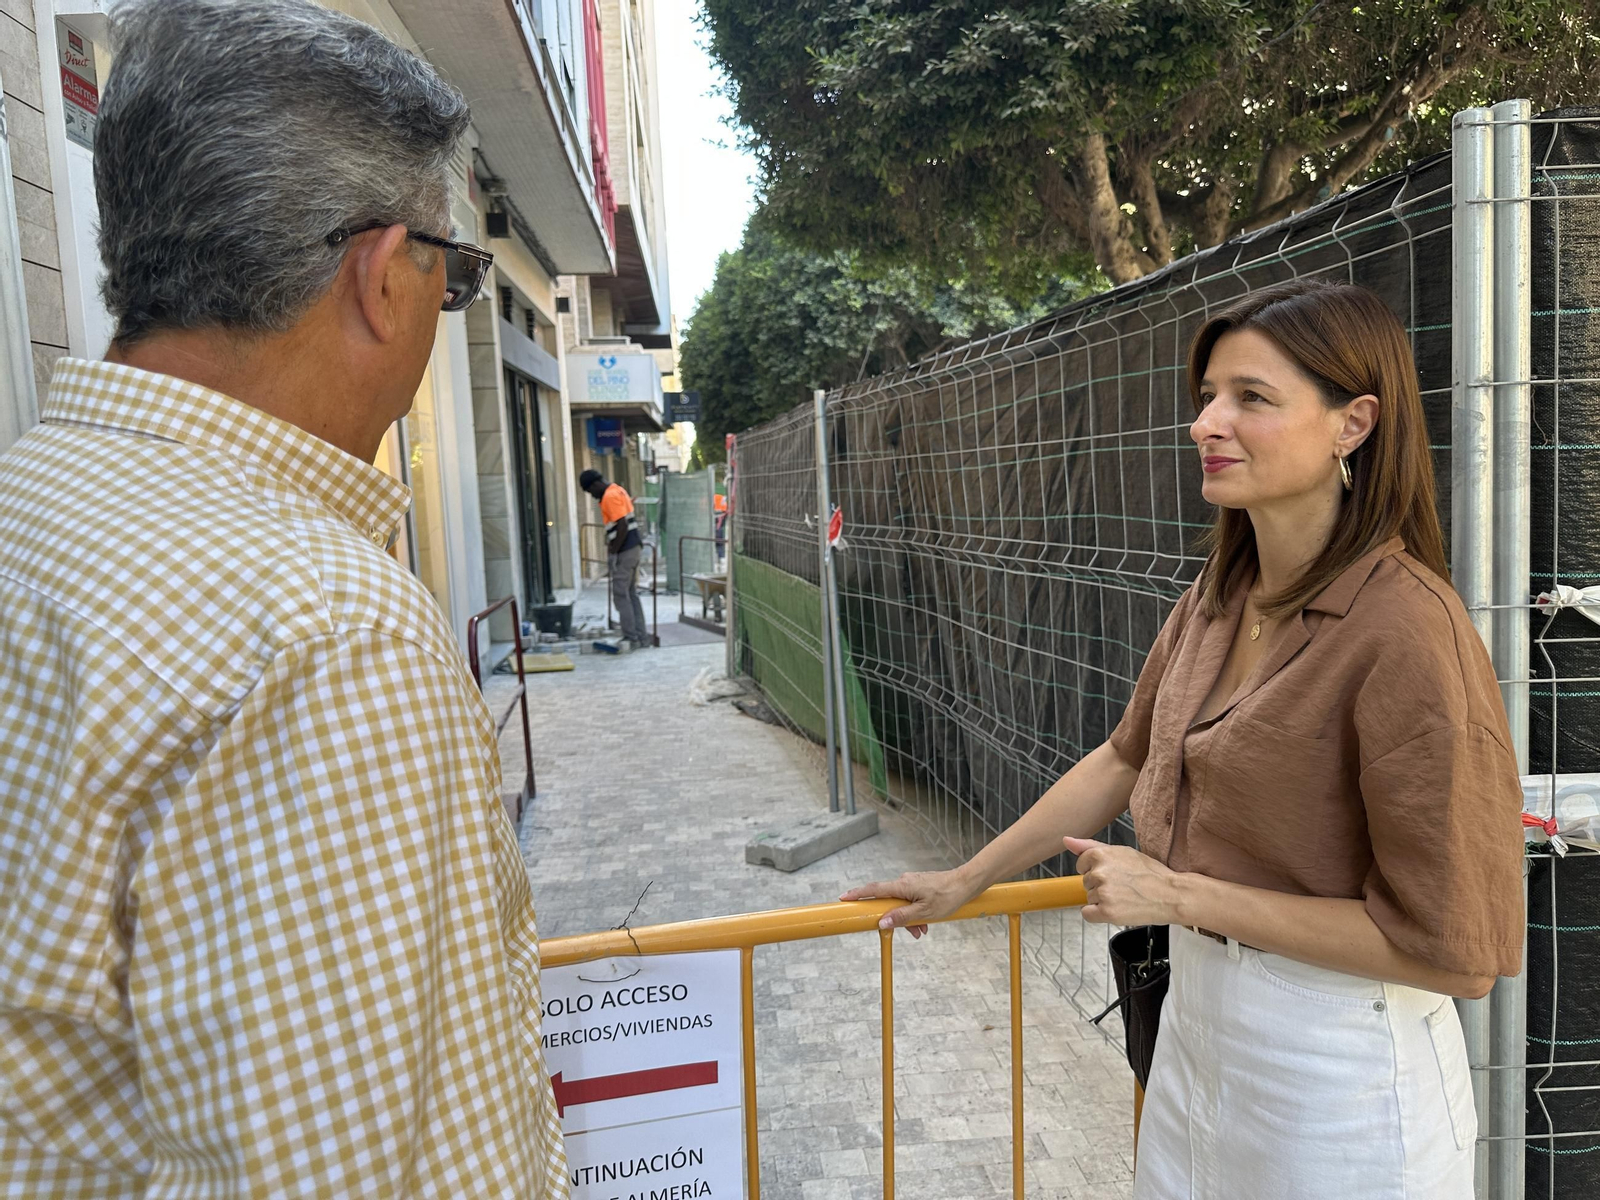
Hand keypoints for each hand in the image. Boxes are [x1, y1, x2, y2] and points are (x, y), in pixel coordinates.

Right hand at [839, 868, 979, 938]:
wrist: (966, 883)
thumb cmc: (947, 896)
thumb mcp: (924, 912)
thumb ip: (901, 918)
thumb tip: (882, 922)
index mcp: (902, 886)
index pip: (874, 890)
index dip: (857, 894)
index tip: (844, 898)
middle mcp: (904, 882)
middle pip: (889, 902)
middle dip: (896, 919)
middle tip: (911, 933)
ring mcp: (912, 883)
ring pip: (902, 904)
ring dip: (909, 919)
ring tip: (923, 930)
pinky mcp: (919, 886)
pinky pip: (910, 901)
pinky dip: (915, 913)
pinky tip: (926, 922)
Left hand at [1063, 836, 1182, 926]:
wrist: (1171, 894)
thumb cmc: (1150, 873)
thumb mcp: (1122, 851)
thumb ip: (1090, 846)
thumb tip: (1066, 841)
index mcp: (1100, 854)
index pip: (1081, 865)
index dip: (1097, 870)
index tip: (1114, 874)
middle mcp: (1099, 872)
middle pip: (1086, 882)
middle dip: (1101, 885)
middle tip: (1123, 886)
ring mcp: (1103, 893)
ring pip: (1089, 898)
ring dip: (1103, 900)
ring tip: (1125, 897)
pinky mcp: (1107, 912)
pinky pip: (1088, 914)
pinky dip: (1099, 915)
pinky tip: (1116, 909)